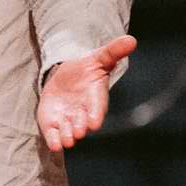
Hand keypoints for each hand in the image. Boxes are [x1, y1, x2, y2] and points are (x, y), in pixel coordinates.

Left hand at [35, 34, 136, 151]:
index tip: (94, 122)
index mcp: (95, 98)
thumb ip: (113, 51)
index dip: (95, 114)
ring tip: (66, 141)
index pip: (97, 108)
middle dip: (80, 127)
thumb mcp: (99, 57)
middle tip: (79, 131)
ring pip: (68, 131)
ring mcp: (67, 119)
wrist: (66, 75)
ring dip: (67, 136)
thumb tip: (131, 40)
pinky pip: (54, 134)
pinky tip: (55, 146)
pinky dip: (54, 140)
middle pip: (82, 122)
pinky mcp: (53, 123)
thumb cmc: (87, 68)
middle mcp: (83, 112)